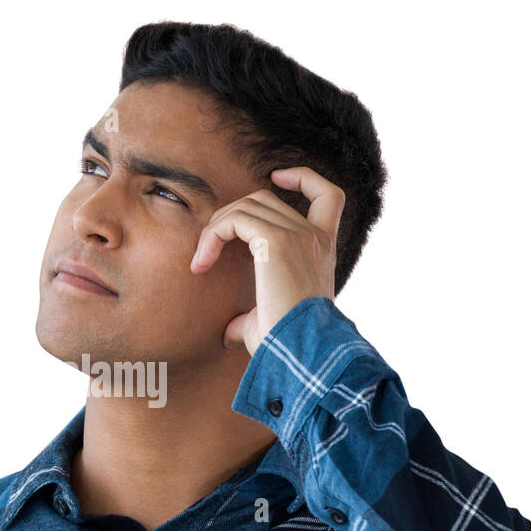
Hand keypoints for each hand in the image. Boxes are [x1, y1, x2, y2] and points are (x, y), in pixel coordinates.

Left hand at [189, 167, 345, 354]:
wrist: (300, 354)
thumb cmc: (288, 345)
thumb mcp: (271, 323)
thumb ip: (250, 319)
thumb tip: (229, 332)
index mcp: (323, 250)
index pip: (328, 195)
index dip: (303, 176)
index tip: (277, 177)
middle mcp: (315, 237)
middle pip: (265, 199)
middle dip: (230, 216)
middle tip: (209, 250)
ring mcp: (298, 235)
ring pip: (246, 205)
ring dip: (216, 228)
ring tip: (202, 260)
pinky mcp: (275, 241)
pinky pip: (235, 220)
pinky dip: (212, 236)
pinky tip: (201, 264)